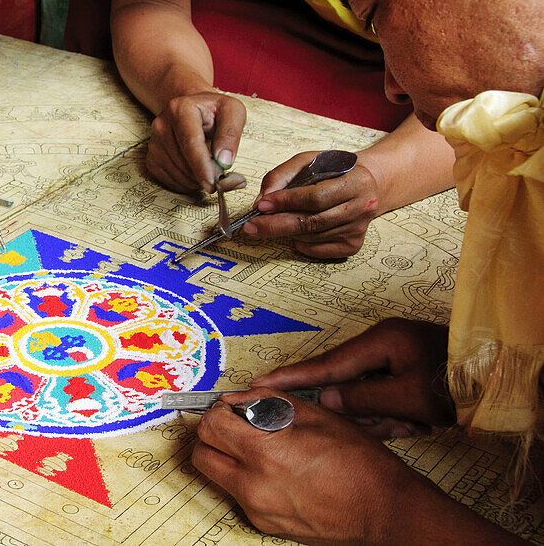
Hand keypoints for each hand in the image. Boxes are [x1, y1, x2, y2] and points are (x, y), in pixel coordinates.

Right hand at [146, 92, 246, 193]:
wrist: (192, 109)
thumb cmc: (213, 110)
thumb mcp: (232, 111)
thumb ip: (231, 133)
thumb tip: (224, 161)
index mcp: (180, 109)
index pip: (190, 142)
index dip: (201, 165)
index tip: (212, 182)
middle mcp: (162, 125)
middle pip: (183, 162)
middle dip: (204, 175)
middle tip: (222, 174)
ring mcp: (154, 143)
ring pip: (176, 173)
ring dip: (196, 180)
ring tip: (209, 168)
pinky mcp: (152, 157)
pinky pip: (168, 180)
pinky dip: (185, 183)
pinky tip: (195, 172)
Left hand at [192, 388, 448, 543]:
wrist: (384, 510)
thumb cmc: (358, 463)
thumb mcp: (315, 414)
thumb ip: (268, 401)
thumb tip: (239, 397)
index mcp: (264, 453)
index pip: (209, 425)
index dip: (219, 410)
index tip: (232, 407)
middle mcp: (253, 485)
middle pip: (201, 453)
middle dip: (213, 434)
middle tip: (236, 425)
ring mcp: (256, 508)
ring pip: (216, 475)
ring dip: (226, 456)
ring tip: (257, 447)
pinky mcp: (263, 524)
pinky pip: (238, 494)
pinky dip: (246, 478)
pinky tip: (274, 470)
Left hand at [244, 151, 381, 257]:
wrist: (368, 182)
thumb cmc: (334, 170)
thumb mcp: (309, 161)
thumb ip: (283, 175)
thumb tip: (263, 199)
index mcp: (355, 182)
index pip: (316, 197)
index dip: (286, 202)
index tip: (262, 204)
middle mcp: (361, 207)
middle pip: (312, 222)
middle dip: (277, 224)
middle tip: (252, 226)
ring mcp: (358, 228)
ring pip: (313, 236)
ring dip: (288, 231)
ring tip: (273, 222)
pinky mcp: (354, 244)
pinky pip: (320, 250)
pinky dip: (303, 244)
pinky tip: (296, 233)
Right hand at [252, 318, 453, 437]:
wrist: (505, 378)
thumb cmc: (461, 382)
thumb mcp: (411, 397)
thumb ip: (362, 398)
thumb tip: (324, 398)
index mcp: (380, 341)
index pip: (325, 363)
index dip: (291, 377)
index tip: (259, 384)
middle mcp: (384, 343)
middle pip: (350, 382)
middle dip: (365, 410)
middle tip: (395, 423)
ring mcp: (397, 354)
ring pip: (369, 393)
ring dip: (388, 415)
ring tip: (418, 423)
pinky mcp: (409, 367)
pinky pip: (387, 394)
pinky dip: (399, 413)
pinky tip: (422, 421)